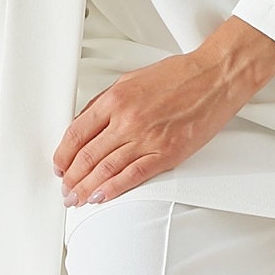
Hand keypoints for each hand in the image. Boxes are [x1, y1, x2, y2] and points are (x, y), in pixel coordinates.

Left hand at [53, 20, 274, 207]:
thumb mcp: (131, 80)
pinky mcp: (166, 154)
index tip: (59, 166)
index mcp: (115, 99)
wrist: (215, 78)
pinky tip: (101, 197)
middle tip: (65, 189)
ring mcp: (146, 139)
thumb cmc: (179, 76)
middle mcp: (127, 120)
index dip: (63, 155)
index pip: (76, 133)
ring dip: (86, 188)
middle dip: (71, 178)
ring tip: (77, 199)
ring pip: (105, 170)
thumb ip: (106, 102)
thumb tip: (85, 125)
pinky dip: (113, 190)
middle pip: (87, 156)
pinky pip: (132, 176)